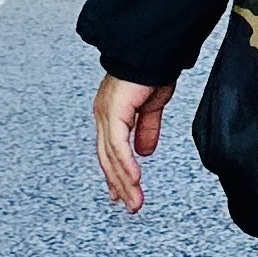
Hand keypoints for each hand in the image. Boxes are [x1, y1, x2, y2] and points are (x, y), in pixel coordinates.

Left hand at [94, 74, 175, 213]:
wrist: (153, 51)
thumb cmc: (152, 70)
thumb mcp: (152, 107)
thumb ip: (147, 130)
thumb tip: (144, 152)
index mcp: (111, 114)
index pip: (109, 151)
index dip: (115, 174)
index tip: (121, 193)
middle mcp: (104, 116)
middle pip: (107, 158)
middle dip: (120, 185)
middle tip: (131, 205)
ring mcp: (106, 114)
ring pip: (111, 156)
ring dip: (124, 181)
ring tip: (135, 200)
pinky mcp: (114, 112)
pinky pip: (118, 145)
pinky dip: (125, 164)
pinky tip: (134, 179)